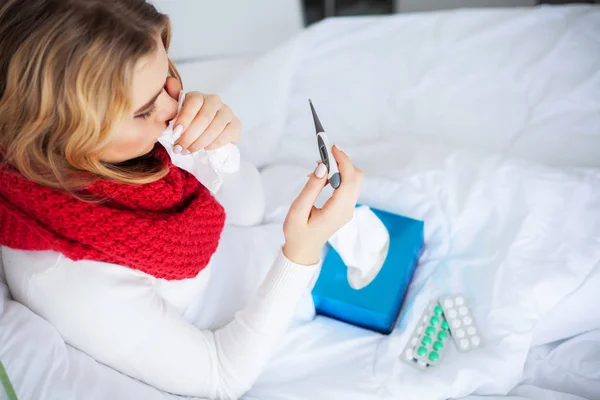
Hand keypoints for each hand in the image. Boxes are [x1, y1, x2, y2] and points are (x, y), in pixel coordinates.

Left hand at [165, 78, 240, 153]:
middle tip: (180, 148)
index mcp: (198, 96)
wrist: (207, 135)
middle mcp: (214, 101)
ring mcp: (227, 112)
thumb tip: (169, 82)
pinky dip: (214, 144)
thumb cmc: (190, 125)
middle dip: (190, 135)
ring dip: (200, 142)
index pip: (194, 102)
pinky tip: (205, 149)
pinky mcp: (236, 124)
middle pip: (204, 117)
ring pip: (215, 128)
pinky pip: (226, 135)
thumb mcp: (176, 115)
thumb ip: (172, 102)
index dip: (184, 117)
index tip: (176, 132)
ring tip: (189, 151)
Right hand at [282, 146, 362, 264]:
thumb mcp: (298, 210)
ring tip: (321, 165)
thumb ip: (311, 188)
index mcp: (337, 211)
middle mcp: (347, 210)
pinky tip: (324, 177)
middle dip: (343, 162)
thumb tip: (322, 167)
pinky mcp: (344, 209)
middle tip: (325, 154)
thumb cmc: (297, 233)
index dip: (343, 161)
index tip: (332, 148)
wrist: (302, 251)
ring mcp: (348, 210)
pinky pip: (348, 187)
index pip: (349, 180)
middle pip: (356, 178)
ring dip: (341, 169)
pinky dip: (339, 177)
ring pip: (354, 181)